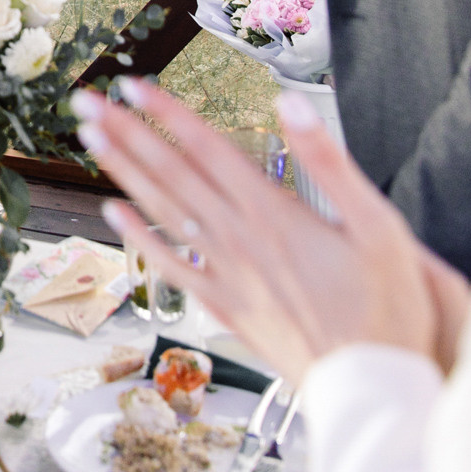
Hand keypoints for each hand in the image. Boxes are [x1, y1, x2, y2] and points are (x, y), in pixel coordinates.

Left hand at [72, 78, 455, 385]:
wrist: (371, 388)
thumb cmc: (385, 309)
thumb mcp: (379, 226)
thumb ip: (329, 161)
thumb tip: (292, 104)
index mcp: (273, 213)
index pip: (207, 147)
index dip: (167, 111)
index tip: (132, 84)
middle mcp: (238, 239)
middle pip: (171, 172)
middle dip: (126, 131)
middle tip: (85, 99)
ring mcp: (225, 274)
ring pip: (161, 210)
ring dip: (123, 170)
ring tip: (89, 138)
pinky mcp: (223, 306)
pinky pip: (169, 265)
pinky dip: (138, 236)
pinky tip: (113, 213)